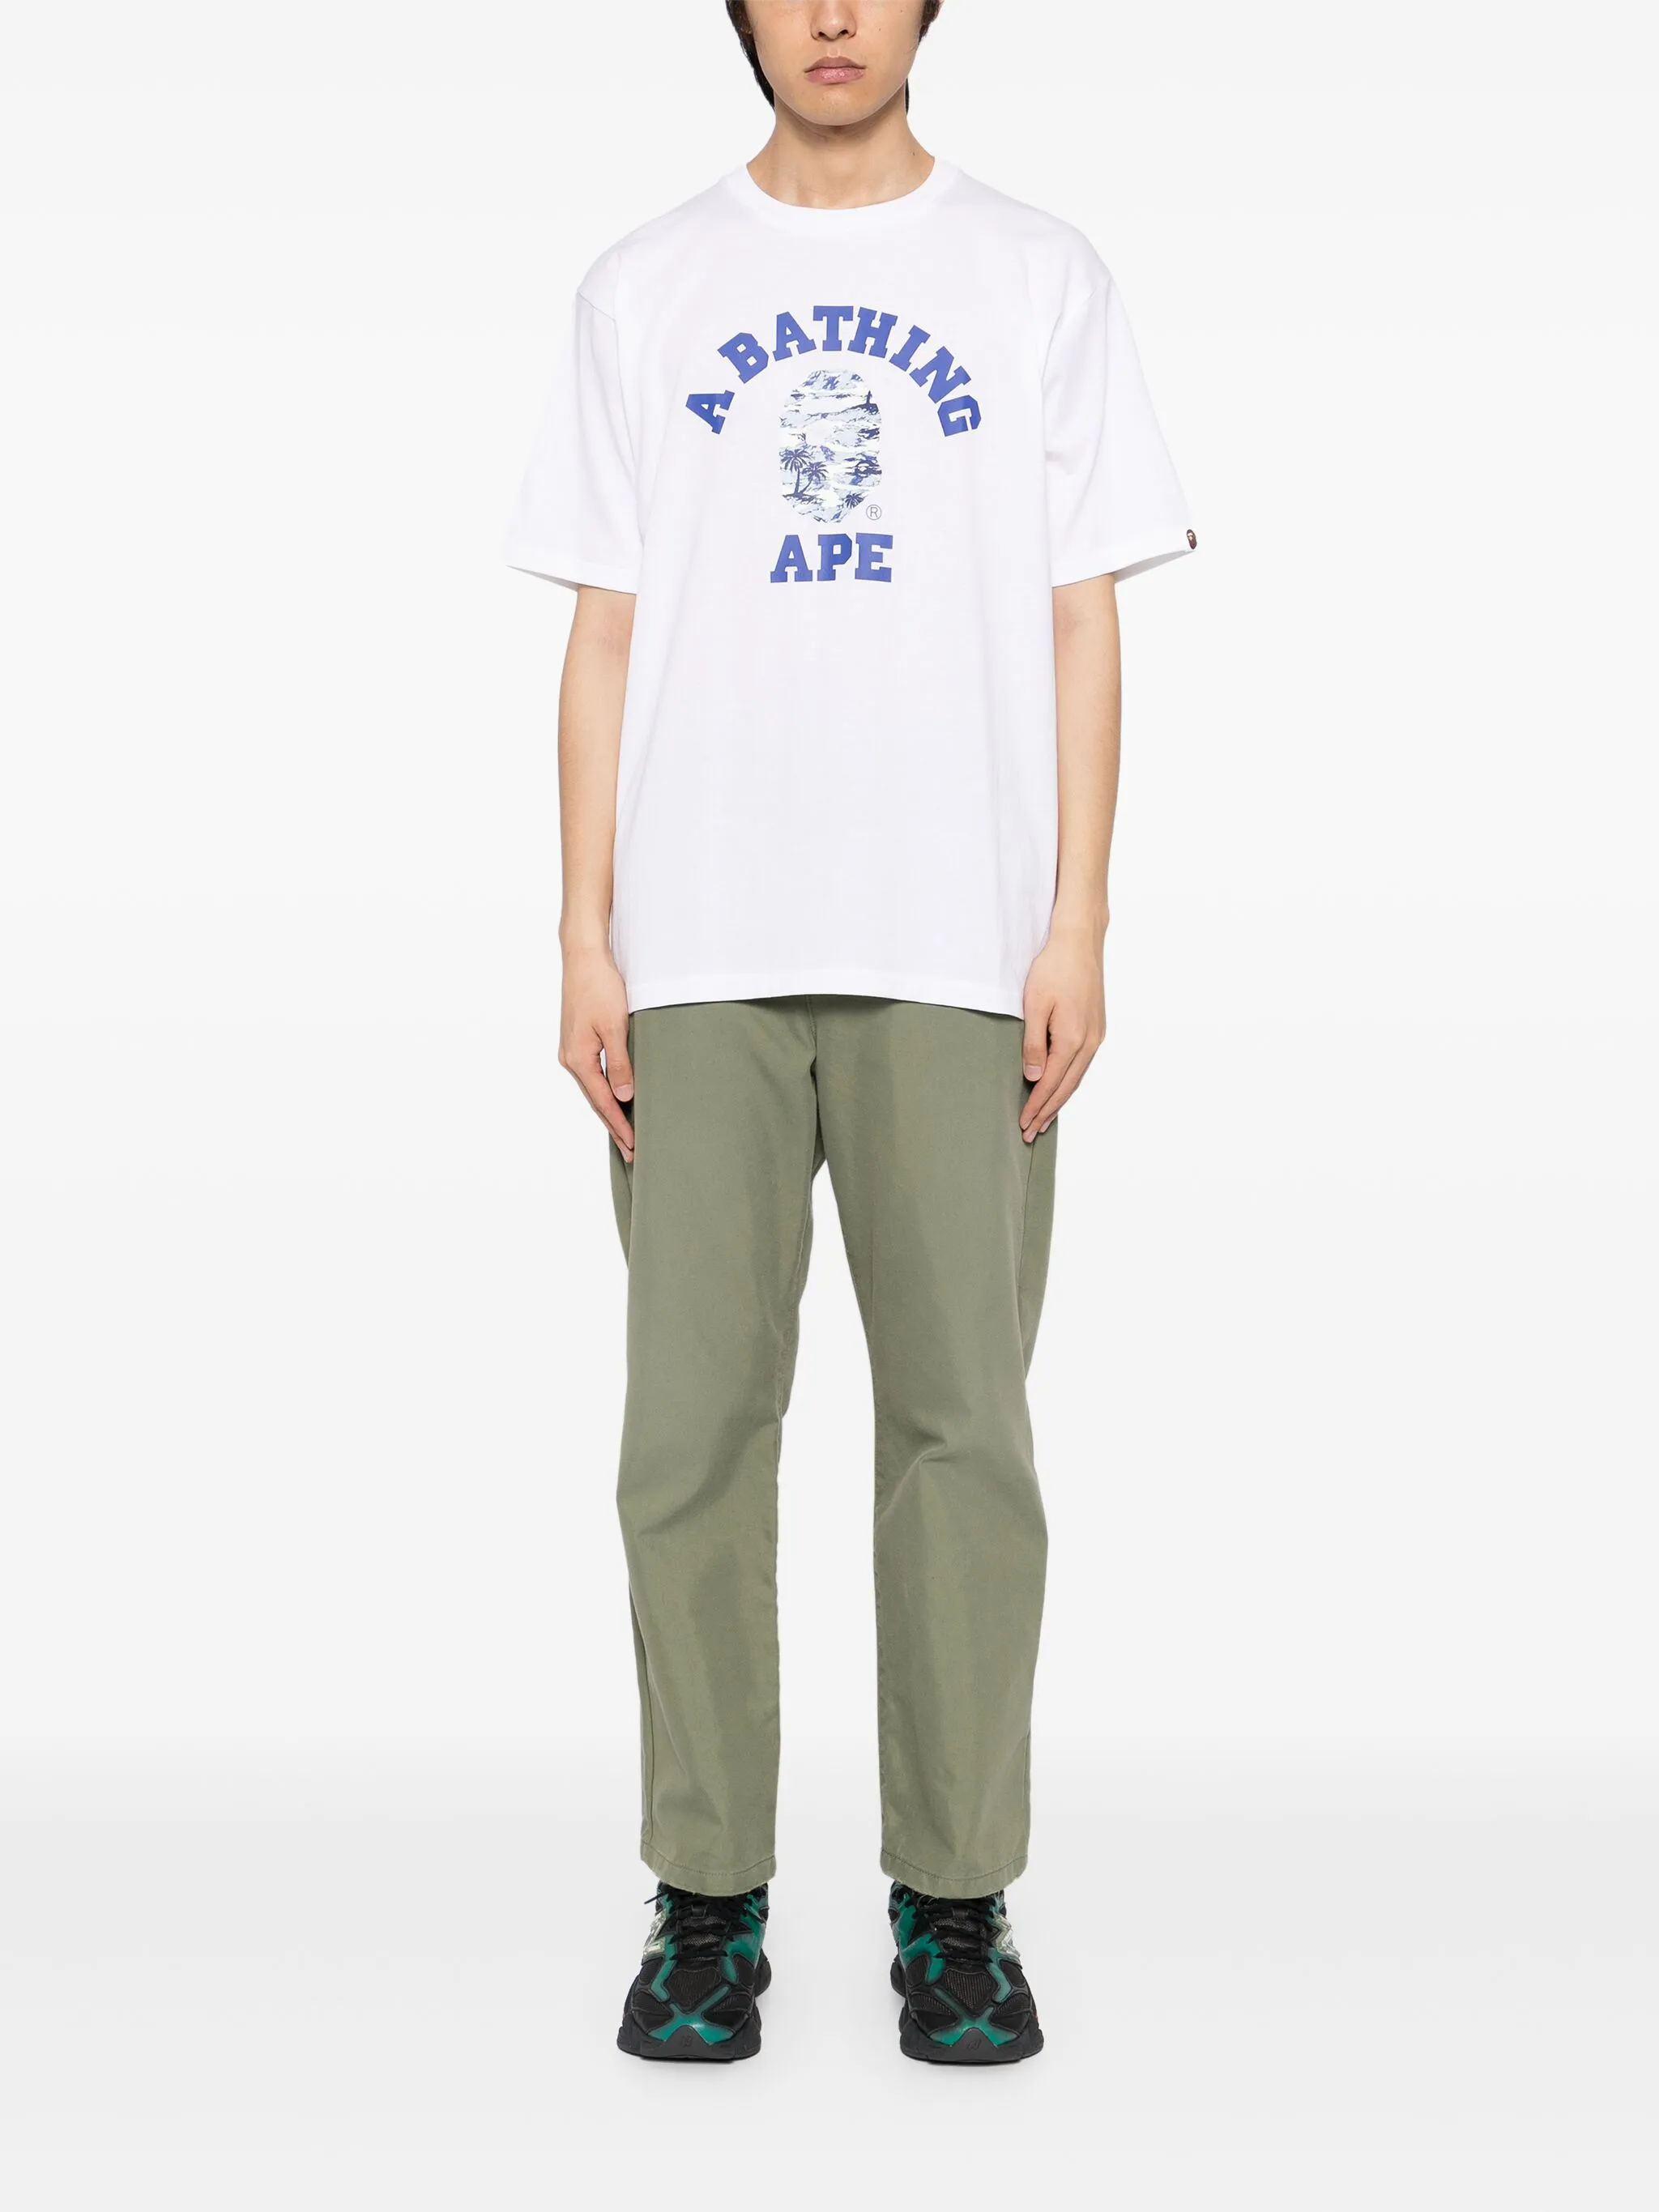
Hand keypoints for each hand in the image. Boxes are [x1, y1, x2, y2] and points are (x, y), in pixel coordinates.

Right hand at [559, 945, 633, 1161]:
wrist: (583, 957)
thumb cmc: (600, 987)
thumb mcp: (615, 1027)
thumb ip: (621, 1063)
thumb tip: (624, 1096)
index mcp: (578, 1059)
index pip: (602, 1102)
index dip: (619, 1126)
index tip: (633, 1147)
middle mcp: (570, 1058)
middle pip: (595, 1100)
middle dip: (614, 1125)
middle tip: (632, 1151)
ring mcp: (572, 1049)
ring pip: (593, 1088)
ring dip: (609, 1110)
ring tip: (625, 1131)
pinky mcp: (577, 1039)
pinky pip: (593, 1074)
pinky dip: (605, 1090)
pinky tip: (615, 1097)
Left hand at [1019, 924, 1106, 1141]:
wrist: (1079, 943)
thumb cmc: (1053, 969)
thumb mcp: (1034, 1006)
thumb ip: (1033, 1044)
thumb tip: (1034, 1077)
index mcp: (1072, 1039)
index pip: (1051, 1083)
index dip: (1036, 1106)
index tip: (1023, 1124)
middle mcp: (1089, 1042)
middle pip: (1066, 1087)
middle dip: (1048, 1112)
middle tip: (1031, 1133)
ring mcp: (1096, 1036)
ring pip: (1076, 1078)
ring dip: (1059, 1100)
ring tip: (1043, 1118)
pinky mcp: (1097, 1028)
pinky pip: (1082, 1064)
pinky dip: (1069, 1081)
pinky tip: (1059, 1088)